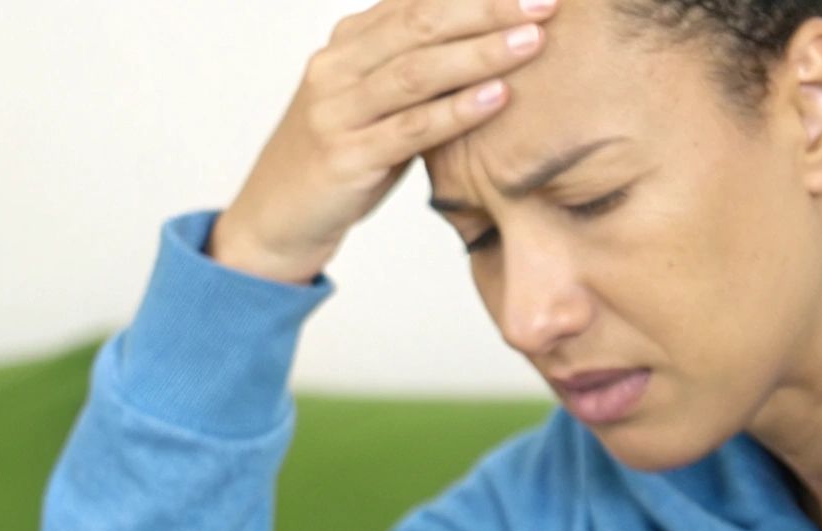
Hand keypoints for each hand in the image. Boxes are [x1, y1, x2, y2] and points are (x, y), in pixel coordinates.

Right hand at [209, 0, 555, 283]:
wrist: (277, 217)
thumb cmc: (343, 155)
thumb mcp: (375, 101)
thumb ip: (416, 66)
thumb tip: (487, 35)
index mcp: (348, 43)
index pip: (418, 1)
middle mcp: (337, 68)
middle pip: (420, 24)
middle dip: (487, 8)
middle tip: (545, 1)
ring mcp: (336, 112)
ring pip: (416, 71)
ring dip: (480, 53)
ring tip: (532, 42)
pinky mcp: (344, 158)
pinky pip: (408, 129)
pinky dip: (456, 111)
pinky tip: (497, 97)